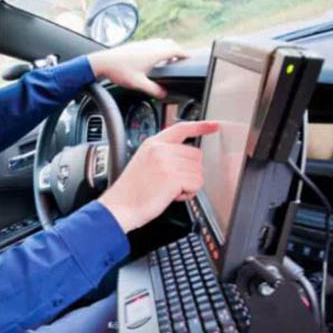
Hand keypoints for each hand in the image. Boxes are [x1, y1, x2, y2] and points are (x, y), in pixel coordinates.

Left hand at [87, 39, 187, 98]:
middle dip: (177, 50)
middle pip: (169, 44)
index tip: (189, 57)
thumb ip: (153, 90)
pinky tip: (153, 57)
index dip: (183, 54)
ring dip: (167, 47)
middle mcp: (149, 46)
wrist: (103, 62)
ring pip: (160, 42)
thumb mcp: (138, 84)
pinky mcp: (135, 45)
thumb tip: (163, 94)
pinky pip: (152, 43)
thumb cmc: (119, 71)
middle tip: (180, 58)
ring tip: (169, 57)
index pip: (174, 50)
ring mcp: (142, 43)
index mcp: (154, 54)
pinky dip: (158, 48)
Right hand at [99, 121, 218, 232]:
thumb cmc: (131, 192)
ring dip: (188, 184)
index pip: (181, 128)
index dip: (200, 126)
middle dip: (189, 171)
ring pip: (198, 170)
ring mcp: (167, 162)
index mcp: (152, 143)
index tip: (213, 125)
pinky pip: (196, 183)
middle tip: (172, 183)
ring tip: (169, 190)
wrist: (119, 207)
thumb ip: (163, 154)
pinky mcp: (173, 177)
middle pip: (196, 154)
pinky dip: (189, 193)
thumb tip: (185, 158)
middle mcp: (160, 149)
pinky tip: (173, 196)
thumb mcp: (143, 162)